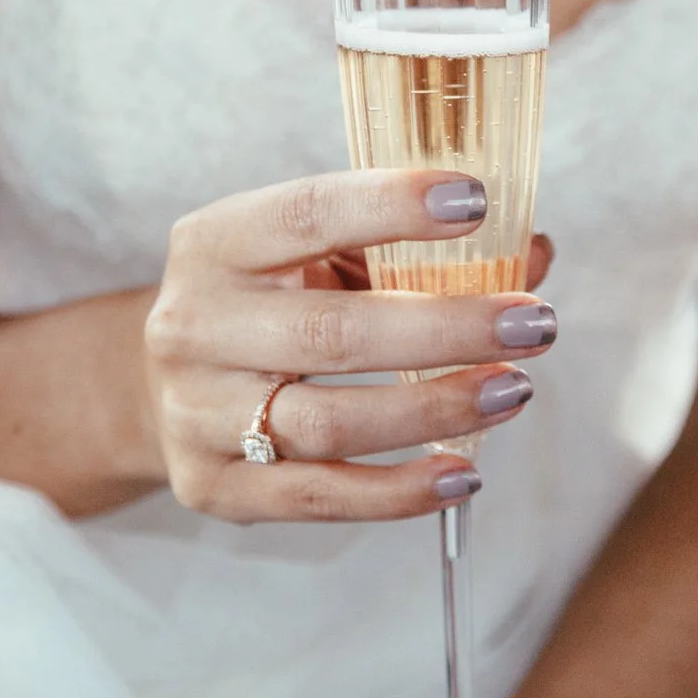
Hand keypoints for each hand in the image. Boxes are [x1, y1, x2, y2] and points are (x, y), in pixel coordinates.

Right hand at [145, 169, 555, 522]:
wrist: (163, 388)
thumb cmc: (267, 306)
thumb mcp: (317, 255)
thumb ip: (412, 251)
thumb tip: (530, 254)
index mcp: (214, 243)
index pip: (304, 214)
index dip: (390, 206)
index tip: (475, 202)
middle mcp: (192, 325)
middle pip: (331, 333)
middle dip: (447, 328)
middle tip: (534, 324)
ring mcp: (196, 412)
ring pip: (329, 422)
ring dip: (435, 410)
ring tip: (512, 391)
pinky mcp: (213, 485)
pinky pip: (318, 496)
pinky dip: (398, 490)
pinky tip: (462, 472)